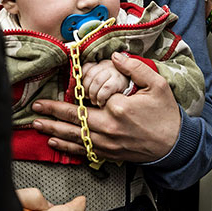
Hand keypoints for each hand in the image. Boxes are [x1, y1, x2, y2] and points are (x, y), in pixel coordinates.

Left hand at [31, 52, 180, 162]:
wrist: (175, 145)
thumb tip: (115, 56)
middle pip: (74, 120)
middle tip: (35, 109)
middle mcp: (109, 128)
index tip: (55, 90)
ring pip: (74, 137)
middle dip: (52, 114)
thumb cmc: (166, 115)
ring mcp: (107, 143)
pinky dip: (67, 146)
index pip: (87, 99)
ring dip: (54, 130)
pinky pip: (83, 150)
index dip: (70, 94)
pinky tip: (55, 142)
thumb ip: (134, 68)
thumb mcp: (157, 84)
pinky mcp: (109, 154)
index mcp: (117, 108)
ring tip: (38, 125)